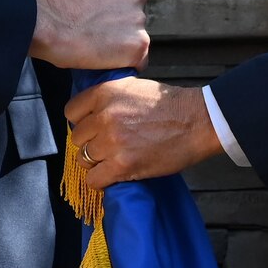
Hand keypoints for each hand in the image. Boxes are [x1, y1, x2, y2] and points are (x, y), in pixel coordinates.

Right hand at [30, 0, 149, 70]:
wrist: (50, 26)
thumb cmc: (58, 3)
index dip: (121, 4)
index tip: (110, 13)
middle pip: (138, 12)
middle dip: (124, 22)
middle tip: (104, 32)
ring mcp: (140, 20)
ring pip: (138, 35)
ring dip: (124, 42)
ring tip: (101, 48)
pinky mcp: (139, 45)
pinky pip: (140, 59)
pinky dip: (127, 63)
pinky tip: (109, 63)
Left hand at [65, 78, 221, 187]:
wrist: (196, 121)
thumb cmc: (170, 105)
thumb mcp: (133, 87)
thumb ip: (109, 97)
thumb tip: (91, 113)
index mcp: (105, 93)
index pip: (71, 112)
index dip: (82, 122)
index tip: (93, 128)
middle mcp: (104, 116)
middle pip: (77, 138)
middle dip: (90, 143)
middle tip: (108, 146)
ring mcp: (112, 141)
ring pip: (83, 159)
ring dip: (96, 163)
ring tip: (113, 160)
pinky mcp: (122, 165)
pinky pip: (94, 180)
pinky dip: (101, 181)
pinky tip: (114, 175)